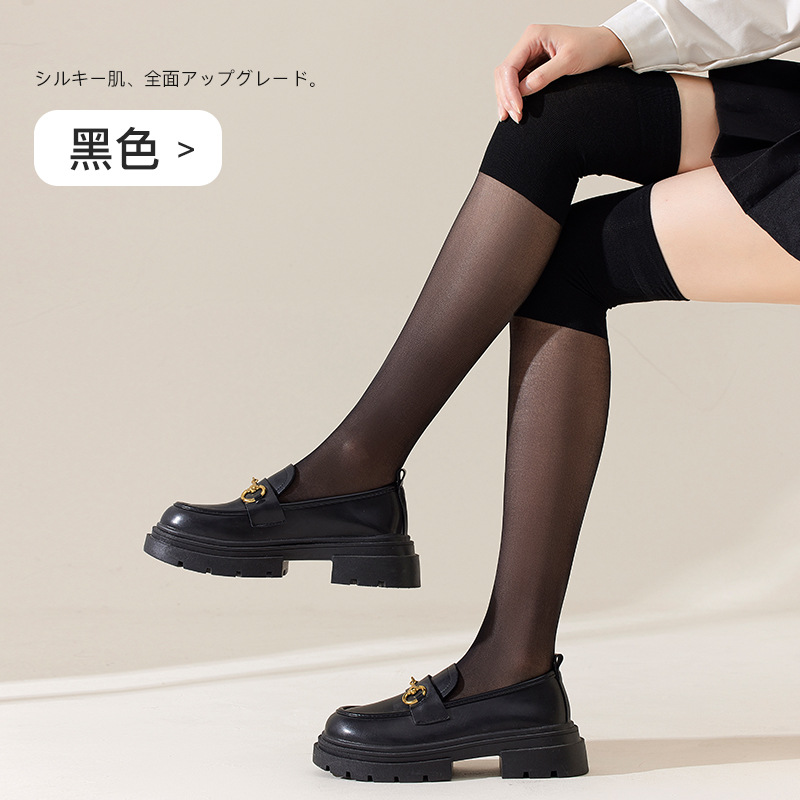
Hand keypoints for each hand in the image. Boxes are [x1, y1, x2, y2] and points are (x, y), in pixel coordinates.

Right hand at [495, 24, 631, 121]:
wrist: (606, 46)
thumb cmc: (592, 47)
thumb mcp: (569, 61)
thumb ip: (545, 75)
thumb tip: (523, 91)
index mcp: (533, 36)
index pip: (509, 66)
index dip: (509, 90)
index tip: (518, 109)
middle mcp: (528, 44)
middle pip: (504, 73)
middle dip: (505, 96)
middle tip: (514, 117)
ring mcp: (530, 55)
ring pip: (507, 79)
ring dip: (506, 98)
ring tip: (510, 117)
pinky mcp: (534, 66)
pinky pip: (517, 82)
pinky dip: (513, 97)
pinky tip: (514, 109)